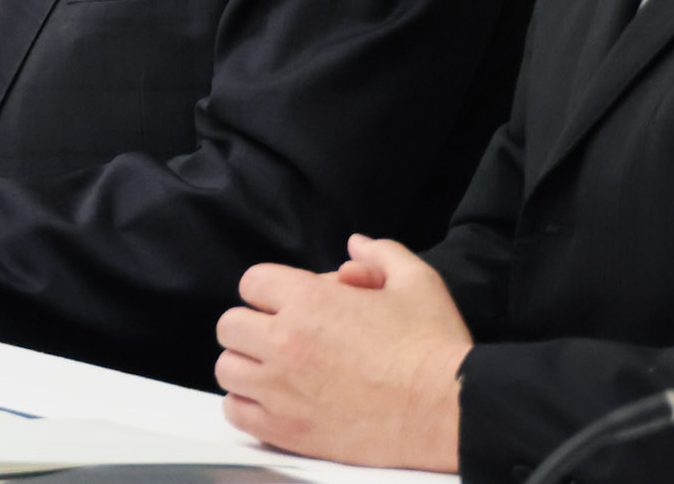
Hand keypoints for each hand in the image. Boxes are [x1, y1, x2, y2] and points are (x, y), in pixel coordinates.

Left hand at [214, 236, 469, 470]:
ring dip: (247, 366)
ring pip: (227, 369)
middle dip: (254, 326)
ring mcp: (281, 389)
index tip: (288, 304)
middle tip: (282, 337)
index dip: (271, 290)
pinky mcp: (287, 430)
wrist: (447, 411)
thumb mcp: (416, 281)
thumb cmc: (433, 346)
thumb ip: (381, 254)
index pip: (252, 282)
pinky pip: (236, 412)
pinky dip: (247, 406)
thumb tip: (356, 244)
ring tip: (277, 371)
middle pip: (230, 326)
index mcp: (309, 300)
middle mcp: (285, 341)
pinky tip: (274, 402)